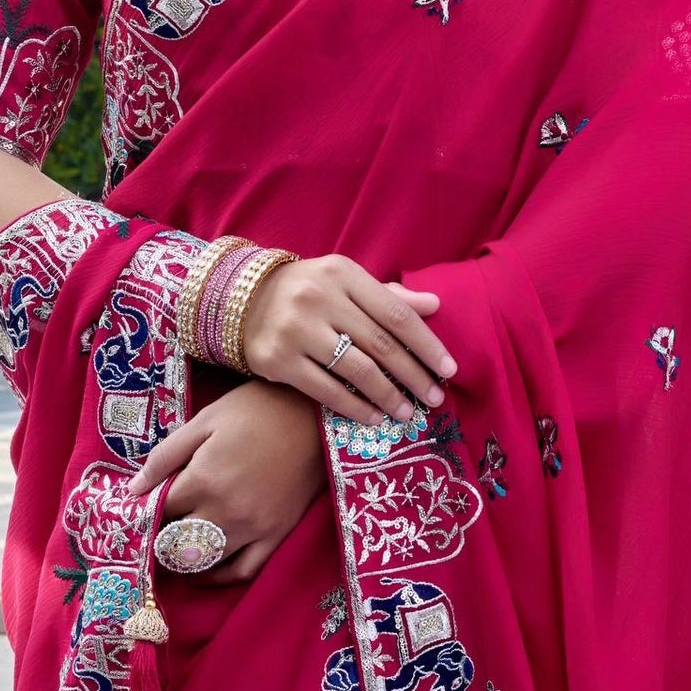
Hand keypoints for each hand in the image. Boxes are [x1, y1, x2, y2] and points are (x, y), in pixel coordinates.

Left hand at [129, 380, 327, 581]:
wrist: (316, 414)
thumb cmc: (257, 409)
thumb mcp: (205, 420)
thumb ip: (166, 456)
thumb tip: (132, 490)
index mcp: (203, 480)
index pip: (159, 511)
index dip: (144, 510)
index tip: (137, 509)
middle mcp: (225, 511)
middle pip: (176, 540)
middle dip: (159, 536)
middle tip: (153, 528)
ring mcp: (253, 528)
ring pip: (205, 559)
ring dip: (182, 558)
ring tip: (170, 550)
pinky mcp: (276, 535)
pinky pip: (243, 570)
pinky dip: (219, 577)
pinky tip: (203, 572)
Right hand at [241, 255, 454, 425]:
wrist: (242, 302)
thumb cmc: (308, 292)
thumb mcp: (345, 282)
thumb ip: (389, 297)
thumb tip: (435, 304)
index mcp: (343, 273)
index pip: (396, 313)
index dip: (426, 344)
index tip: (448, 369)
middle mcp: (319, 298)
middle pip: (380, 344)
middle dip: (413, 375)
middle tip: (434, 399)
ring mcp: (297, 330)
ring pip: (356, 370)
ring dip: (388, 396)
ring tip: (406, 412)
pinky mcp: (278, 360)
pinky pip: (326, 390)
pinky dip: (355, 407)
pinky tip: (373, 416)